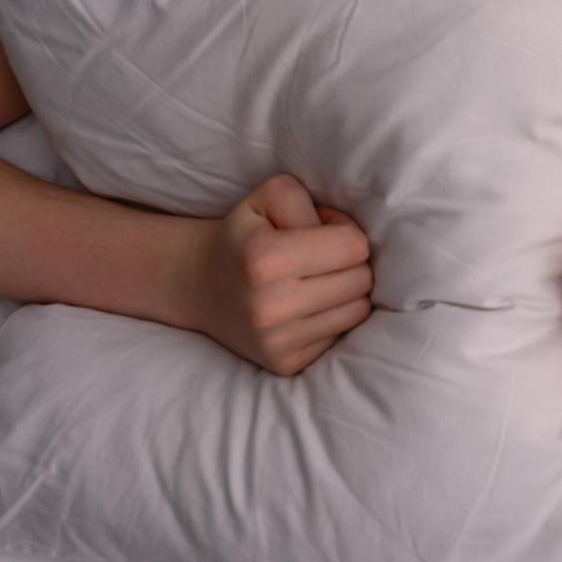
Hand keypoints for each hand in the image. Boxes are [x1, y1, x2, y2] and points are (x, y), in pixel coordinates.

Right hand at [189, 174, 373, 375]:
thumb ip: (309, 203)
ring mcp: (277, 342)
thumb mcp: (269, 196)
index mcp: (265, 259)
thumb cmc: (245, 234)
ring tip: (315, 280)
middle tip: (320, 256)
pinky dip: (331, 317)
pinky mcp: (285, 365)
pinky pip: (341, 336)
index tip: (324, 231)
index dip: (346, 232)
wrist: (200, 287)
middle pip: (361, 280)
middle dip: (350, 262)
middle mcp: (270, 307)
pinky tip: (305, 305)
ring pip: (358, 310)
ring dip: (346, 292)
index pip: (353, 247)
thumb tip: (348, 238)